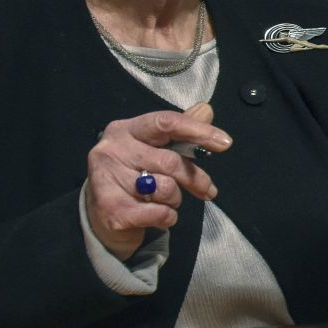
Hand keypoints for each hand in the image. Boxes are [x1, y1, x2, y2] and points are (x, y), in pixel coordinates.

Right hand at [84, 101, 229, 260]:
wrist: (102, 216)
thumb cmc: (134, 176)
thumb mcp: (154, 149)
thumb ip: (179, 131)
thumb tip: (206, 110)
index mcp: (124, 129)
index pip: (165, 123)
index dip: (198, 131)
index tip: (225, 142)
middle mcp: (111, 150)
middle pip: (170, 161)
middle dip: (194, 178)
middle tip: (208, 190)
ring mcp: (107, 180)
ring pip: (165, 188)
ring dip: (175, 199)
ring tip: (166, 200)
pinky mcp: (111, 210)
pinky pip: (159, 213)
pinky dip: (168, 217)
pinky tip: (158, 215)